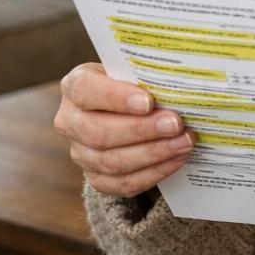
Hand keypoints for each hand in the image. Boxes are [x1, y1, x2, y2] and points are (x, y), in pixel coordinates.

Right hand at [54, 63, 193, 197]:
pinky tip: (177, 159)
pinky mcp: (96, 177)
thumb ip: (145, 75)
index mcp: (75, 86)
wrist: (126, 111)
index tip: (148, 102)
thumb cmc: (133, 84)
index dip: (116, 97)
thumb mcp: (133, 71)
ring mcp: (80, 153)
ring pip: (112, 162)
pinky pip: (123, 183)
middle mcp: (70, 121)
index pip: (86, 90)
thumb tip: (177, 82)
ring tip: (184, 143)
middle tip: (176, 125)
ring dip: (153, 154)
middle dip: (142, 130)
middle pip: (99, 132)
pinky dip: (153, 173)